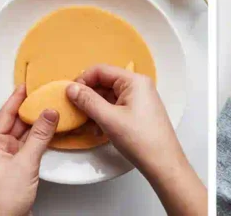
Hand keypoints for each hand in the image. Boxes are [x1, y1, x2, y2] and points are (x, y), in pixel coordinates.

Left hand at [0, 85, 56, 215]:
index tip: (27, 85)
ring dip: (40, 123)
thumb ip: (40, 136)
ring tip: (53, 108)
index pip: (6, 115)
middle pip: (18, 123)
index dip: (17, 99)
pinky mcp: (22, 167)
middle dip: (32, 109)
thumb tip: (50, 113)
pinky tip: (53, 130)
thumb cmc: (5, 198)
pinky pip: (33, 145)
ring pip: (28, 134)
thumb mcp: (26, 162)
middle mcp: (0, 149)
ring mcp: (11, 158)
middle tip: (47, 94)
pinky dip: (43, 137)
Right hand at [66, 66, 205, 215]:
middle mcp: (137, 86)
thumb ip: (88, 101)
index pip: (101, 70)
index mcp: (134, 81)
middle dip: (88, 98)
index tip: (68, 96)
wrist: (161, 160)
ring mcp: (138, 99)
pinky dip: (103, 117)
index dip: (82, 80)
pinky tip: (97, 132)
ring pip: (108, 97)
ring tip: (86, 126)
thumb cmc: (138, 138)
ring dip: (94, 110)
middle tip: (74, 113)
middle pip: (104, 83)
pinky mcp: (137, 112)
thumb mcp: (108, 118)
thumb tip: (70, 87)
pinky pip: (115, 108)